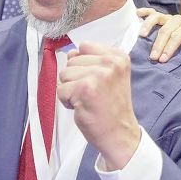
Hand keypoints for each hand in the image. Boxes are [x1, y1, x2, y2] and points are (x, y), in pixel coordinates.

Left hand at [58, 42, 141, 169]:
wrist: (119, 134)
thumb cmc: (112, 107)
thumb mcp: (110, 76)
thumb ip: (91, 61)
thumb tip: (70, 53)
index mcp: (118, 57)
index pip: (84, 46)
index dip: (83, 64)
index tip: (95, 80)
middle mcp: (110, 63)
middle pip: (72, 60)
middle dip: (76, 78)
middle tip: (92, 94)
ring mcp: (98, 75)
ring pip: (64, 74)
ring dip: (70, 90)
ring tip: (87, 100)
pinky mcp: (85, 88)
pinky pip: (61, 90)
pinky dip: (67, 101)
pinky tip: (83, 107)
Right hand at [137, 8, 180, 61]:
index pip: (179, 35)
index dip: (170, 47)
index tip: (163, 60)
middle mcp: (179, 20)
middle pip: (167, 29)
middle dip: (159, 44)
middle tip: (153, 57)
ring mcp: (168, 18)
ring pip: (157, 17)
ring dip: (148, 26)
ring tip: (141, 37)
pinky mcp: (160, 18)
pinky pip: (151, 12)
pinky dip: (145, 12)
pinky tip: (138, 14)